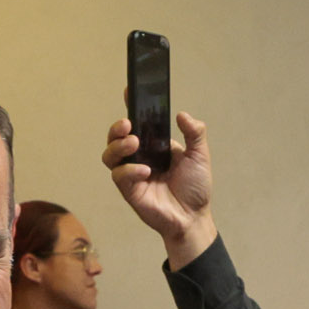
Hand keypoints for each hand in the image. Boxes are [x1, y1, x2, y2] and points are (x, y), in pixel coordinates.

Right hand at [102, 110, 217, 270]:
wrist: (193, 217)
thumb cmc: (195, 187)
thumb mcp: (199, 155)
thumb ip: (195, 133)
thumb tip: (182, 114)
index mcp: (154, 145)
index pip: (138, 123)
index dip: (131, 107)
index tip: (129, 91)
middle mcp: (139, 157)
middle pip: (116, 137)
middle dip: (116, 128)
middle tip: (128, 125)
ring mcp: (132, 173)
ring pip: (109, 155)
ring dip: (118, 146)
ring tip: (134, 143)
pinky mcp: (129, 190)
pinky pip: (119, 176)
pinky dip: (129, 170)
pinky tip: (145, 172)